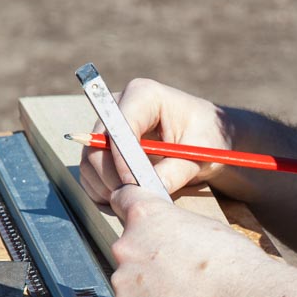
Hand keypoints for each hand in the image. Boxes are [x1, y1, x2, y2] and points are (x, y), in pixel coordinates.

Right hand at [79, 78, 232, 203]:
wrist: (205, 137)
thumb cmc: (206, 137)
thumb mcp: (201, 153)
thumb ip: (177, 170)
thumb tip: (151, 188)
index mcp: (144, 95)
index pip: (119, 127)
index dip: (123, 159)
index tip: (135, 185)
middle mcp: (118, 105)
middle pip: (96, 145)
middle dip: (112, 177)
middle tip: (134, 199)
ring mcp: (108, 126)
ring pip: (90, 161)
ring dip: (105, 187)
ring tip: (134, 201)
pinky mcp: (104, 146)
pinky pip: (90, 172)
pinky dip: (102, 191)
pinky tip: (126, 199)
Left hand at [107, 184, 276, 296]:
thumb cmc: (236, 268)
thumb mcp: (207, 228)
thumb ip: (175, 229)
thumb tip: (169, 237)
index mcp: (147, 216)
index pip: (123, 199)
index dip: (131, 209)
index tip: (133, 217)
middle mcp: (127, 245)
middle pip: (129, 249)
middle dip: (149, 260)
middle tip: (179, 274)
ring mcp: (124, 282)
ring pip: (131, 283)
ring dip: (149, 290)